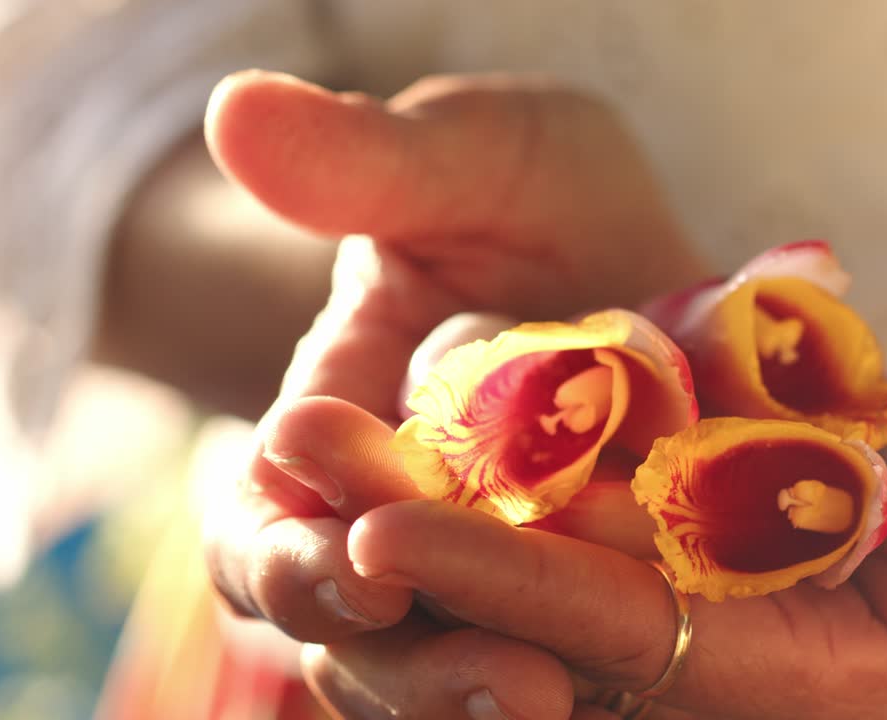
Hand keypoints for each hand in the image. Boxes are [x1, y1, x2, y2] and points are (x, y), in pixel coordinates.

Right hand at [201, 70, 708, 642]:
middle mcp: (392, 525)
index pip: (266, 518)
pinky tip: (600, 692)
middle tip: (458, 657)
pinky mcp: (577, 607)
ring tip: (534, 698)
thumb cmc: (536, 199)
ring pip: (437, 665)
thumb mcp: (472, 159)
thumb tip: (238, 109)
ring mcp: (483, 576)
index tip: (343, 547)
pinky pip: (552, 667)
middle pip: (346, 624)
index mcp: (331, 433)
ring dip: (464, 689)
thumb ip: (369, 159)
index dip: (282, 547)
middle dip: (386, 648)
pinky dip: (567, 683)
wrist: (648, 259)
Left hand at [300, 324, 886, 718]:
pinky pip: (559, 505)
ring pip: (532, 554)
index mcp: (814, 674)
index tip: (383, 536)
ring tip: (302, 431)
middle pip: (547, 608)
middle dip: (421, 545)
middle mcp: (735, 651)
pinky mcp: (679, 527)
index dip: (513, 592)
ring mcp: (700, 588)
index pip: (638, 641)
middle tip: (295, 463)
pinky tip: (381, 411)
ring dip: (418, 495)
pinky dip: (473, 465)